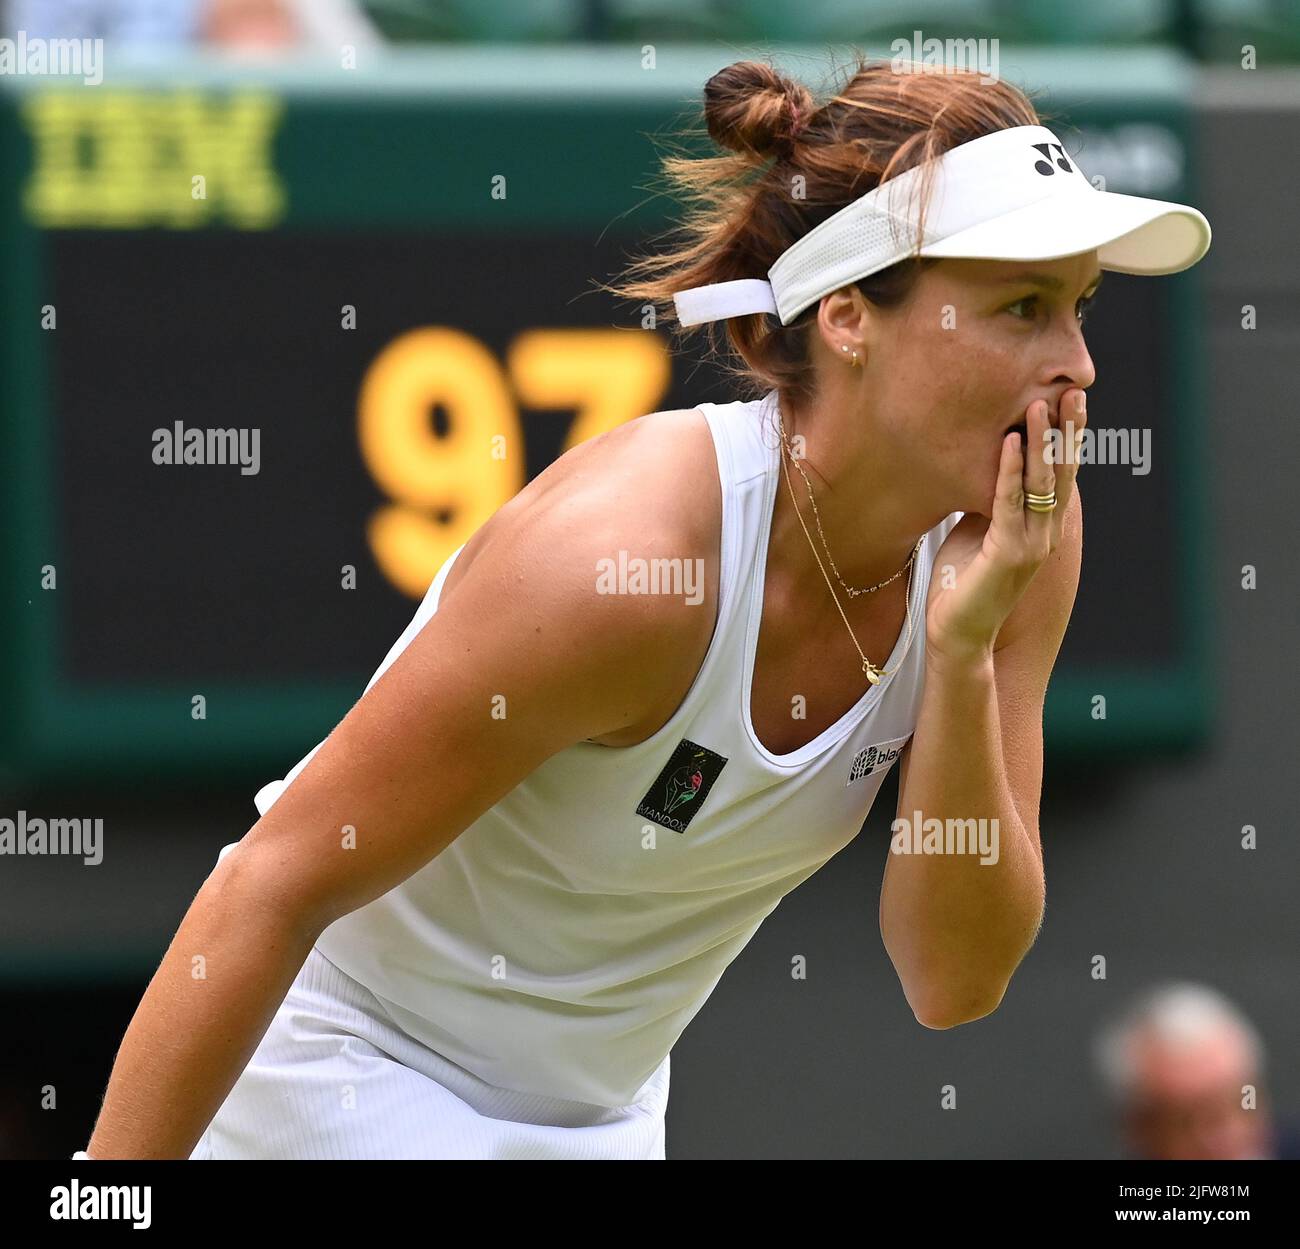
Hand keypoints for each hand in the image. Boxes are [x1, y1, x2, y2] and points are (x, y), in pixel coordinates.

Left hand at [925, 389, 1085, 663]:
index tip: (1069, 398)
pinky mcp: (1006, 555)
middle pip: (1061, 472)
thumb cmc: (964, 582)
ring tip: (1041, 402)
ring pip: (1040, 484)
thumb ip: (993, 499)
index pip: (1060, 474)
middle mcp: (1045, 533)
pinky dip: (1007, 471)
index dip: (1066, 437)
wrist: (957, 634)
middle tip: (1074, 389)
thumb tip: (989, 461)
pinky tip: (1008, 442)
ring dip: (1039, 441)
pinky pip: (1007, 504)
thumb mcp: (980, 529)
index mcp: (1042, 526)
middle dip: (1066, 430)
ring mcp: (1030, 545)